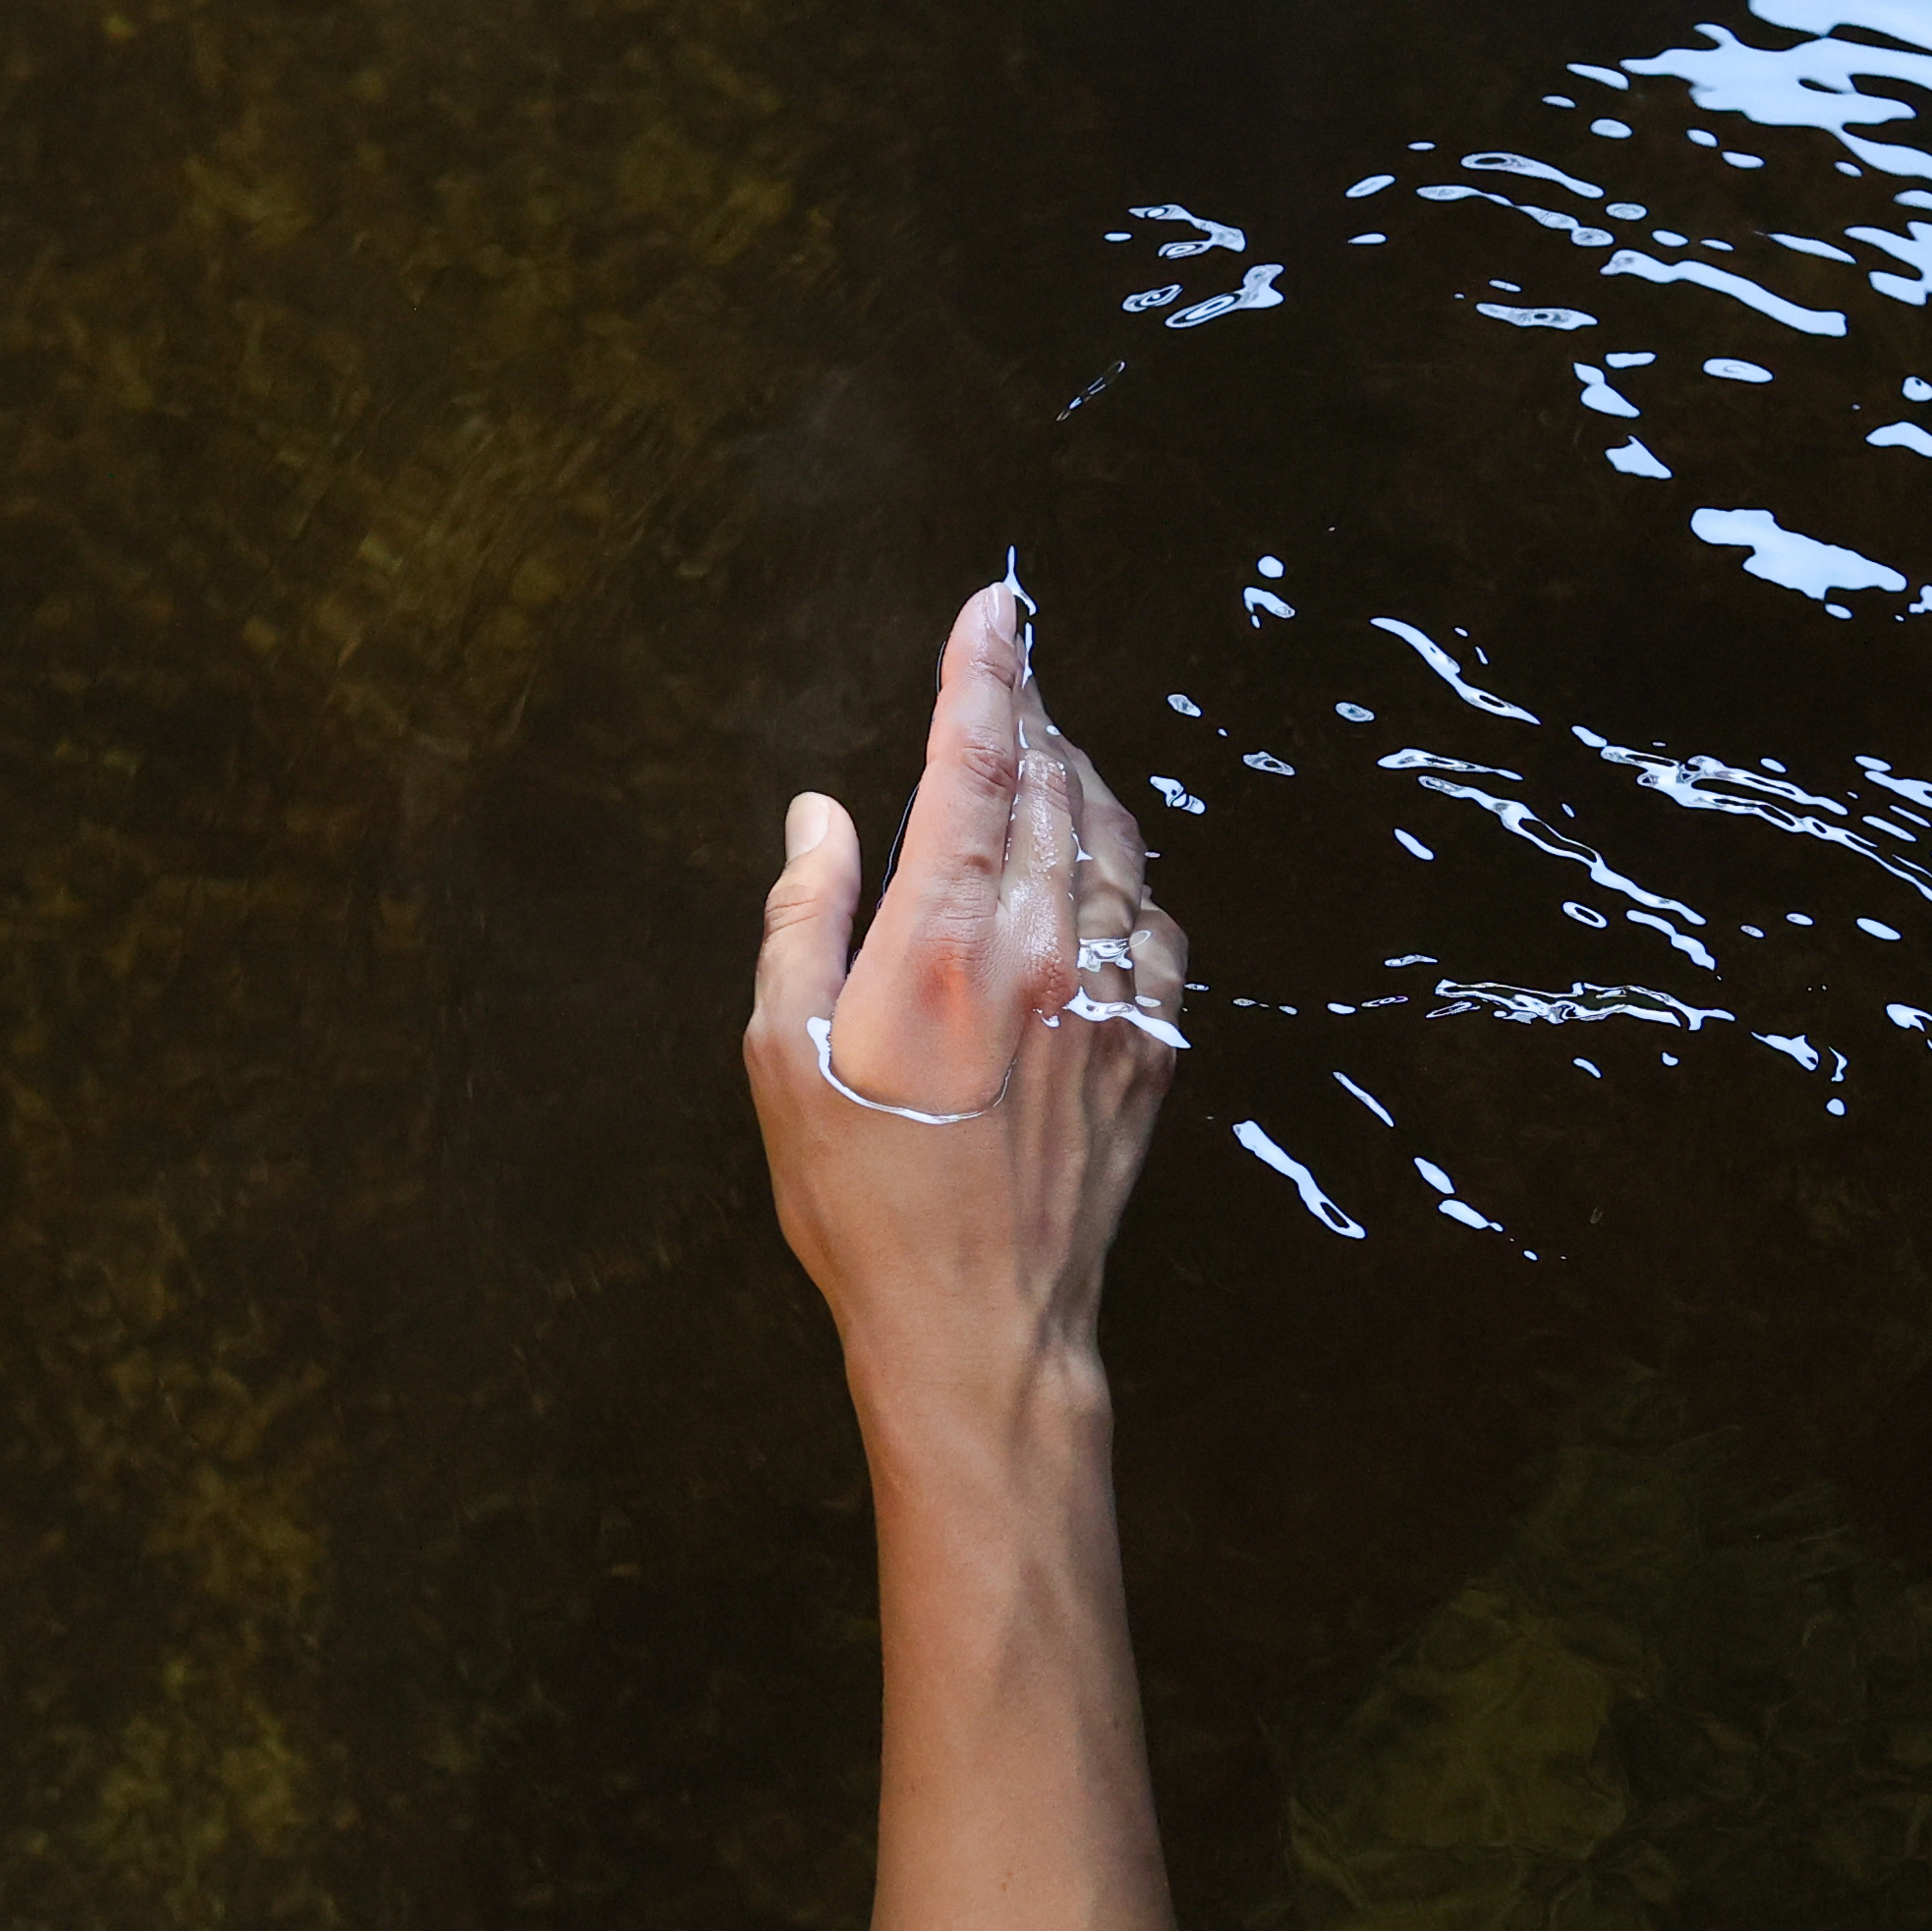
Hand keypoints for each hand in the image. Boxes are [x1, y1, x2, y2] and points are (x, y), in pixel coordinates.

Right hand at [747, 583, 1188, 1425]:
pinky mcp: (1150, 1046)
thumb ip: (802, 919)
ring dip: (1076, 781)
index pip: (976, 760)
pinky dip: (1120, 872)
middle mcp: (1040, 952)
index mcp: (941, 943)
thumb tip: (819, 817)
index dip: (985, 669)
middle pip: (1052, 783)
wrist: (981, 1325)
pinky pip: (1150, 921)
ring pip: (1110, 842)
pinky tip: (1091, 873)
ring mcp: (1109, 997)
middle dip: (1028, 711)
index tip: (993, 604)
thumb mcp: (780, 1060)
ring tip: (1042, 752)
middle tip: (1008, 666)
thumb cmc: (863, 1203)